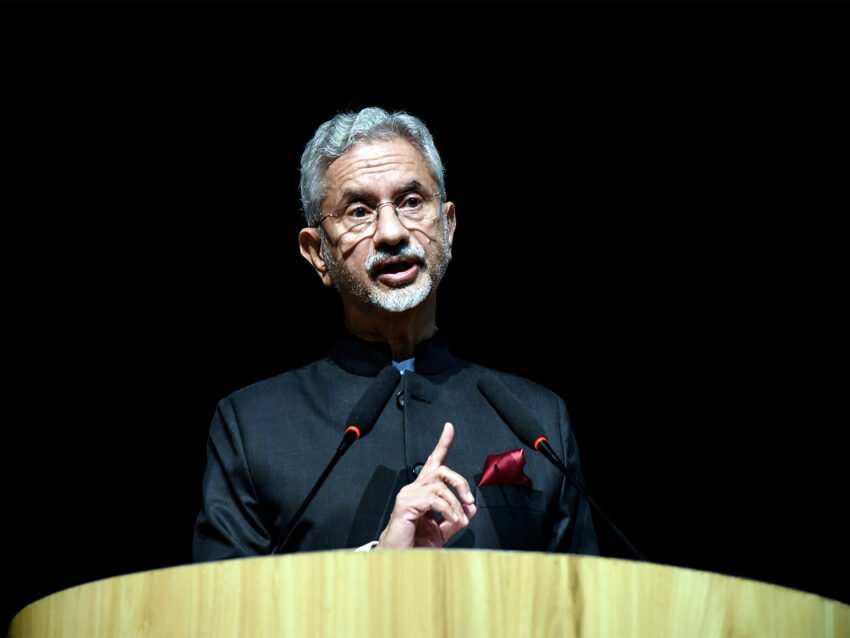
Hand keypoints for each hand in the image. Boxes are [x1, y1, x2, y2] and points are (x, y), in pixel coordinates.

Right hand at [377, 422, 476, 548]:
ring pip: (439, 486)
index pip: (434, 462)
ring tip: (461, 520)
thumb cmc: (415, 545)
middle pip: (440, 470)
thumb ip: (455, 518)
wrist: (398, 560)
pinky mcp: (406, 504)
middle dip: (460, 482)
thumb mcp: (441, 530)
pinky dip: (449, 510)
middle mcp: (413, 488)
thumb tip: (470, 508)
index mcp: (422, 491)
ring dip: (456, 504)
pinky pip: (434, 499)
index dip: (442, 444)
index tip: (449, 428)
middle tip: (470, 500)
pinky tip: (454, 520)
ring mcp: (408, 495)